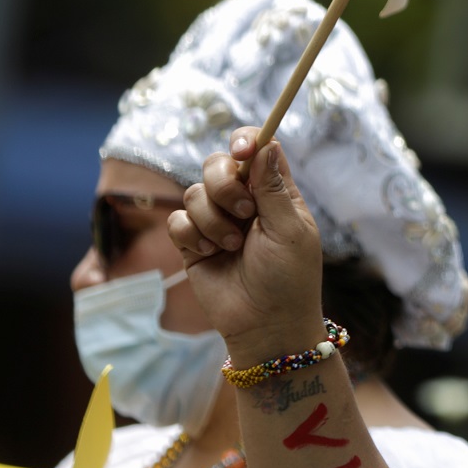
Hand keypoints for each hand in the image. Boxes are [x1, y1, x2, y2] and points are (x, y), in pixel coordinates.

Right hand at [167, 131, 324, 357]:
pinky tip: (210, 255)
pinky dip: (192, 236)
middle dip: (224, 185)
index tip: (242, 151)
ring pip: (194, 193)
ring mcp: (217, 222)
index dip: (245, 142)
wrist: (266, 325)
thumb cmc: (289, 279)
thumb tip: (267, 144)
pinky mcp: (193, 243)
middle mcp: (244, 202)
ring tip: (233, 247)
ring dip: (212, 220)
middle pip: (217, 164)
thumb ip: (274, 188)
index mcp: (274, 193)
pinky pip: (177, 221)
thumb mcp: (290, 231)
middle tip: (245, 214)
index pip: (257, 150)